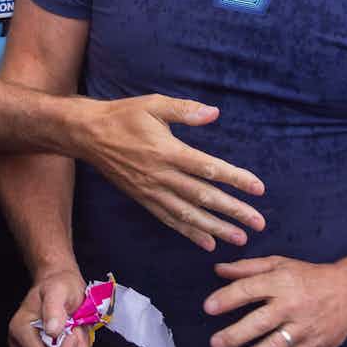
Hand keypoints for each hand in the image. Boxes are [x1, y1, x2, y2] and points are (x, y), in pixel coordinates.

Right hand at [9, 268, 94, 346]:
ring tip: (77, 332)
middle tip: (77, 330)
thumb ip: (54, 307)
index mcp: (21, 330)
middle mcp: (23, 345)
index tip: (72, 332)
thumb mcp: (58, 289)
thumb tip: (53, 330)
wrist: (60, 282)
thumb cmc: (58, 284)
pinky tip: (75, 338)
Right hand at [81, 95, 265, 250]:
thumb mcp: (154, 104)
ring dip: (216, 228)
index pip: (209, 168)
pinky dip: (189, 233)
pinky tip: (207, 242)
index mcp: (168, 151)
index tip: (258, 188)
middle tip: (258, 223)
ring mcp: (152, 191)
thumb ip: (185, 110)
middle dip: (233, 211)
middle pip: (203, 197)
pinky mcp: (144, 199)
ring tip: (240, 238)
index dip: (235, 179)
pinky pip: (169, 220)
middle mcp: (162, 176)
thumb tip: (214, 113)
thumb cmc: (124, 116)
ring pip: (188, 215)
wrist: (88, 135)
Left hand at [205, 257, 346, 346]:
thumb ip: (248, 268)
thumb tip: (219, 270)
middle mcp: (291, 306)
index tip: (209, 307)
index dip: (227, 298)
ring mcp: (303, 328)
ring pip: (274, 346)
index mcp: (281, 282)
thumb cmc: (311, 277)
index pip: (250, 290)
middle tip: (216, 343)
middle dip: (236, 334)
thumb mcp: (280, 264)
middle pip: (260, 322)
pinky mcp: (312, 346)